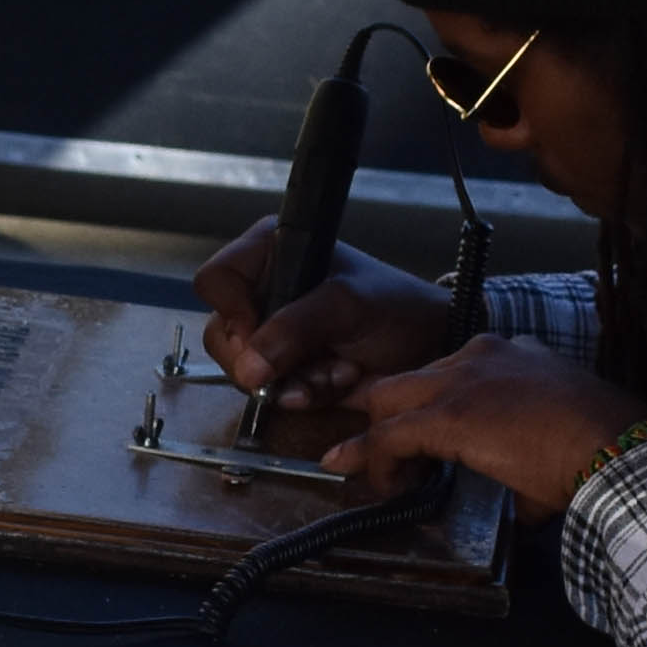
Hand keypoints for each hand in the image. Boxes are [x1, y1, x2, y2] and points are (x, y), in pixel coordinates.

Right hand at [190, 225, 459, 404]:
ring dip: (292, 380)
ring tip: (335, 369)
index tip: (262, 331)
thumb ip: (294, 328)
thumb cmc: (395, 308)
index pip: (216, 280)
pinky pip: (269, 393)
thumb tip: (248, 368)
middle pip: (223, 334)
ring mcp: (272, 333)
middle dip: (268, 358)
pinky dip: (303, 394)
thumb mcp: (346, 306)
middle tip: (309, 360)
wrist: (430, 348)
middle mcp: (264, 290)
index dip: (233, 310)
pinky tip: (335, 381)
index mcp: (271, 252)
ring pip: (243, 370)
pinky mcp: (285, 369)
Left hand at [321, 335, 643, 515]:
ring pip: (388, 398)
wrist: (614, 446)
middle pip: (410, 379)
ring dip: (379, 439)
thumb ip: (521, 453)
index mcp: (511, 356)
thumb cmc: (599, 448)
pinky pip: (390, 435)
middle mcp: (481, 356)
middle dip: (392, 417)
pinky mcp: (446, 414)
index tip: (430, 445)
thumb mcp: (553, 437)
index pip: (451, 374)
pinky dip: (378, 461)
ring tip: (384, 476)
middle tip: (393, 458)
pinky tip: (386, 487)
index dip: (433, 410)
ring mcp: (461, 380)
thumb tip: (511, 495)